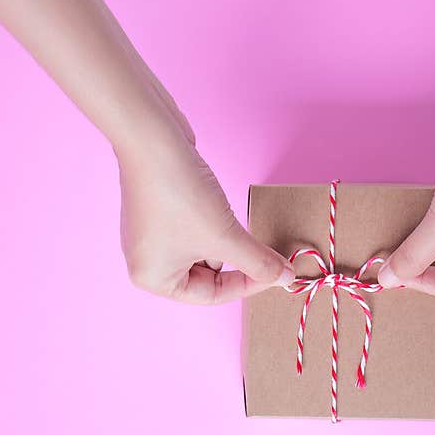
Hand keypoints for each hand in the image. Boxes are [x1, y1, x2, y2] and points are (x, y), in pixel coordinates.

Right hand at [117, 124, 294, 303]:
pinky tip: (216, 206)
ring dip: (224, 239)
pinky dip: (212, 223)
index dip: (248, 284)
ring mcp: (151, 235)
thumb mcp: (226, 237)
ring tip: (229, 220)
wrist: (153, 138)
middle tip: (261, 247)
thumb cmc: (180, 195)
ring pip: (202, 249)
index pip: (211, 295)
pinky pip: (193, 228)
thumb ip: (259, 262)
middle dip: (235, 260)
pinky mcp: (159, 209)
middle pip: (206, 274)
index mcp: (154, 279)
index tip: (277, 271)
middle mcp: (146, 261)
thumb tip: (287, 278)